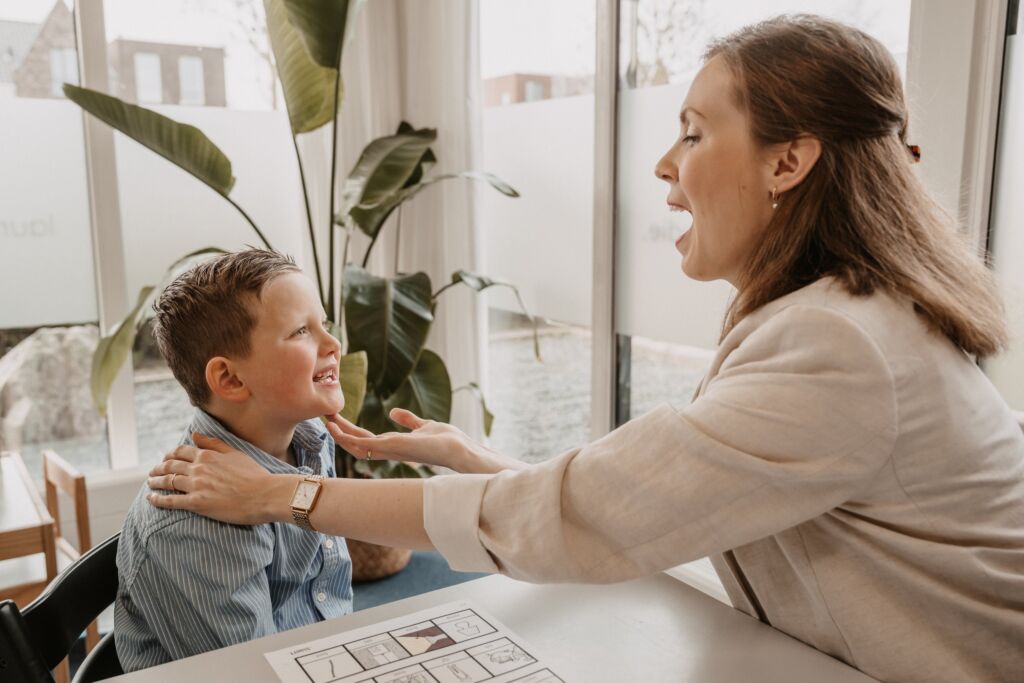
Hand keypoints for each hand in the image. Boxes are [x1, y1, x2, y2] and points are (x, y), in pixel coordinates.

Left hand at [147, 433, 297, 524]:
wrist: (264, 494)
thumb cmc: (254, 474)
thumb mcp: (235, 453)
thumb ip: (214, 443)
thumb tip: (195, 434)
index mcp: (208, 455)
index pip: (181, 451)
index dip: (170, 455)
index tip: (165, 458)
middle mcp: (198, 468)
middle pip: (170, 466)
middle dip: (159, 468)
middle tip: (153, 472)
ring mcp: (196, 486)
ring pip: (168, 481)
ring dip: (156, 482)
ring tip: (150, 483)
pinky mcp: (197, 503)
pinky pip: (171, 501)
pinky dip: (158, 499)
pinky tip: (151, 499)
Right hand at [325, 408, 526, 474]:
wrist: (458, 449)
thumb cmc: (445, 440)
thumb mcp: (422, 425)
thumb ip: (408, 420)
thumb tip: (393, 412)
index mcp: (394, 445)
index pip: (366, 439)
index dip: (350, 430)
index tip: (337, 417)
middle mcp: (388, 450)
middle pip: (357, 442)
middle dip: (341, 431)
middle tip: (325, 416)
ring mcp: (389, 450)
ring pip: (356, 445)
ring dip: (340, 434)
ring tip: (326, 419)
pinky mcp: (392, 447)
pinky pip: (364, 444)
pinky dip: (349, 437)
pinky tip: (337, 428)